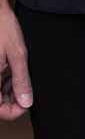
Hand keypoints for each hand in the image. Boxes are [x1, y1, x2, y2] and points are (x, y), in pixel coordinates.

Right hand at [0, 5, 31, 121]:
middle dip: (13, 99)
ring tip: (20, 74)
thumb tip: (26, 102)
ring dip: (9, 90)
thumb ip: (21, 79)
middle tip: (27, 88)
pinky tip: (13, 69)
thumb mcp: (17, 54)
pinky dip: (5, 80)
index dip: (14, 111)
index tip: (27, 102)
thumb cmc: (2, 27)